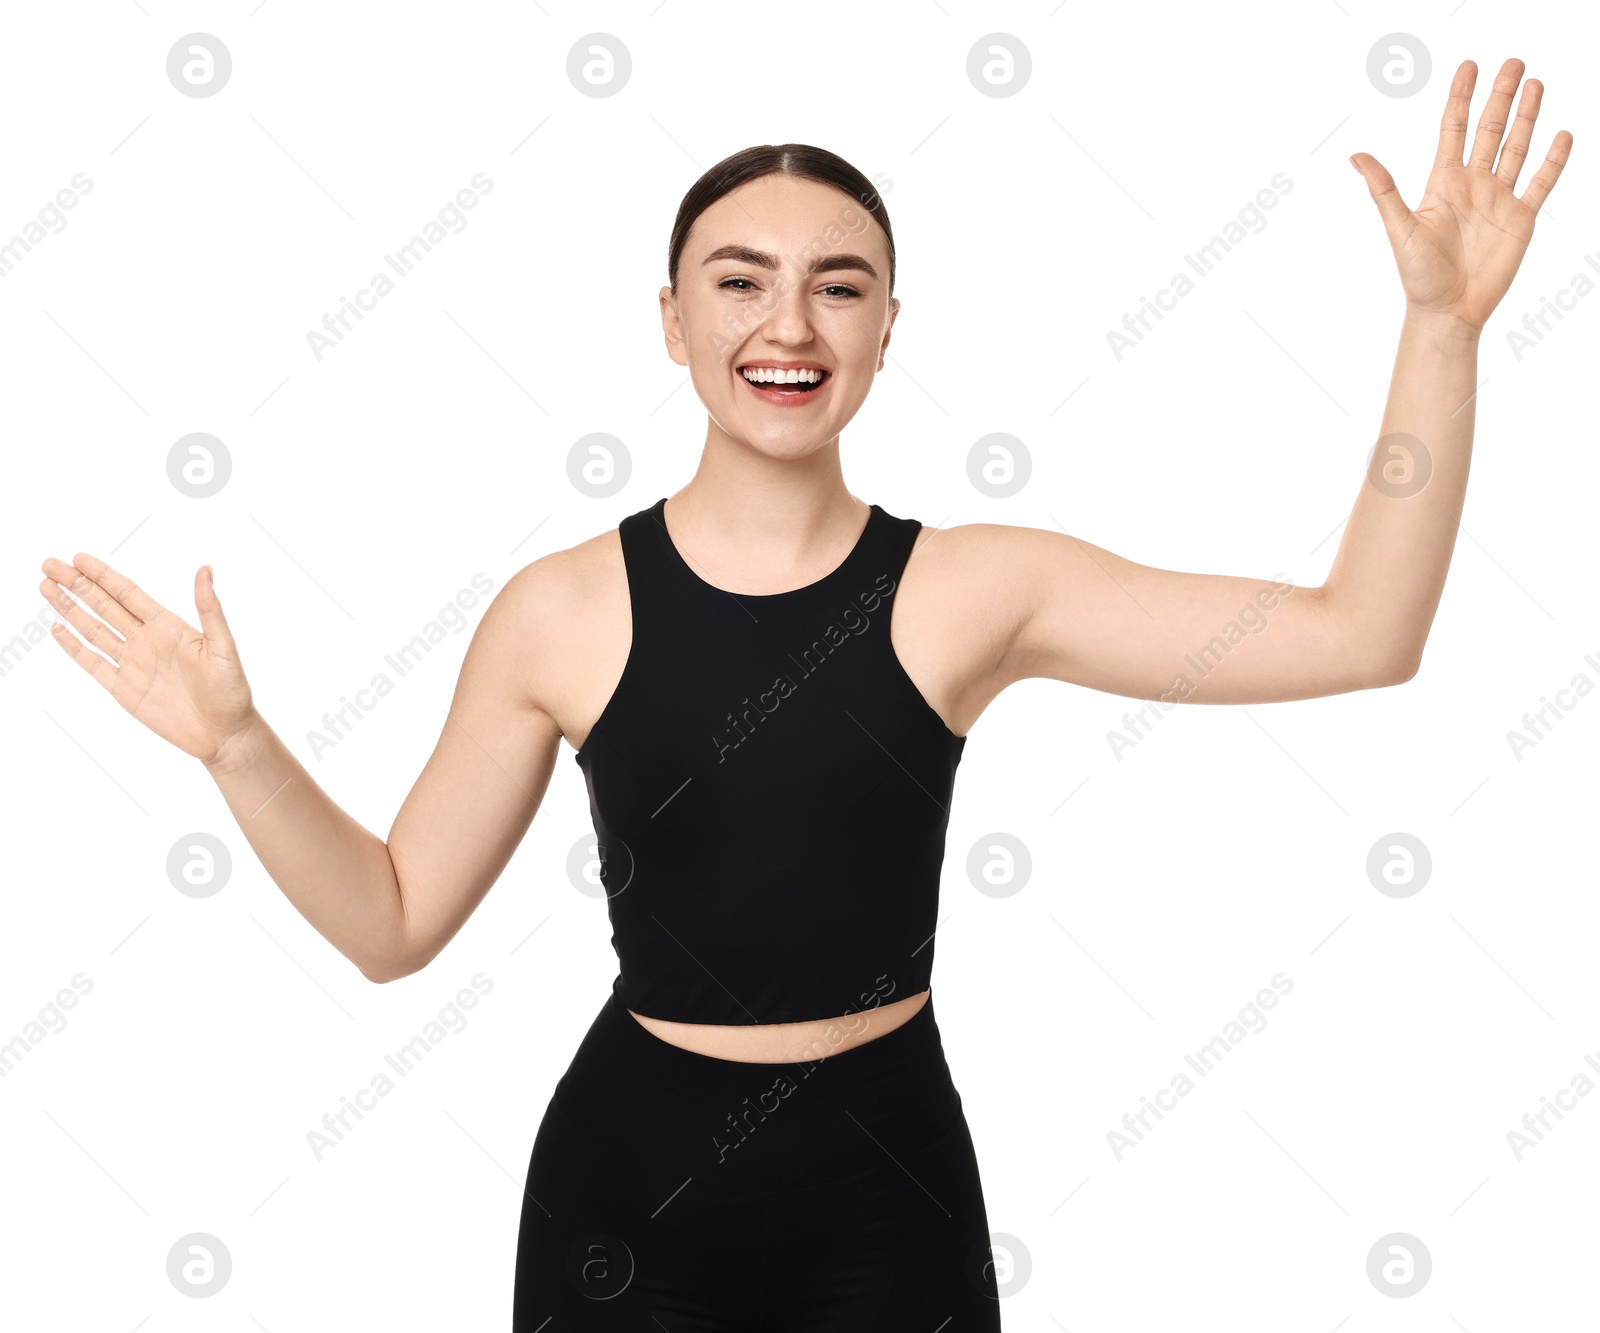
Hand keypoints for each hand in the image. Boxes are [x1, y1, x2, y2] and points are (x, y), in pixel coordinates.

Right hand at [40, 555, 257, 766]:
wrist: (224, 733)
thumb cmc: (231, 689)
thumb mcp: (223, 646)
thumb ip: (210, 608)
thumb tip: (205, 569)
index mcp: (168, 627)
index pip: (128, 594)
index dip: (103, 576)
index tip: (78, 558)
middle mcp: (147, 641)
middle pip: (104, 606)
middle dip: (77, 585)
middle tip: (49, 564)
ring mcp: (133, 664)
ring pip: (94, 630)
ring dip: (70, 609)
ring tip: (47, 587)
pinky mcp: (124, 690)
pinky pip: (94, 664)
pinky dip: (74, 648)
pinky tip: (58, 629)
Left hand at [1350, 57, 1572, 331]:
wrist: (1447, 310)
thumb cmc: (1418, 275)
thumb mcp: (1399, 228)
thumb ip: (1384, 189)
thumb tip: (1356, 156)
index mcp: (1443, 183)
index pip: (1454, 130)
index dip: (1461, 98)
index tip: (1468, 67)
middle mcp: (1472, 186)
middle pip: (1491, 130)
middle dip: (1501, 96)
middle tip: (1513, 63)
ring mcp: (1498, 200)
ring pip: (1517, 148)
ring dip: (1526, 117)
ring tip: (1535, 84)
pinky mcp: (1521, 219)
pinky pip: (1541, 182)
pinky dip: (1553, 159)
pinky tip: (1561, 135)